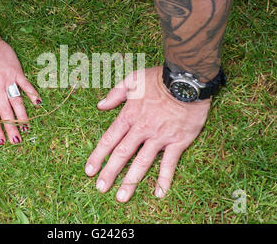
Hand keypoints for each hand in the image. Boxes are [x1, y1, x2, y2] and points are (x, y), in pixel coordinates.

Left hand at [0, 37, 40, 144]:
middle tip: (17, 141)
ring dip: (22, 115)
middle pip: (5, 113)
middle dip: (11, 128)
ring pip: (16, 102)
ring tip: (27, 127)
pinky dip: (32, 94)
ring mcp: (8, 81)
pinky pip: (25, 85)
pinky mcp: (16, 73)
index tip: (1, 142)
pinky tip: (38, 103)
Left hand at [85, 66, 210, 201]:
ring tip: (121, 197)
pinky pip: (169, 164)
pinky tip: (158, 193)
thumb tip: (100, 105)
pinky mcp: (177, 141)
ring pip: (142, 162)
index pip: (109, 139)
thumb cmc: (159, 78)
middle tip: (101, 189)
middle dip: (110, 173)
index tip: (89, 170)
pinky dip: (164, 179)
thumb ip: (115, 93)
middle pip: (122, 154)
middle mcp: (142, 129)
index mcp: (130, 115)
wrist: (187, 80)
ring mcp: (159, 137)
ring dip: (131, 181)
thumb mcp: (133, 79)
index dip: (98, 156)